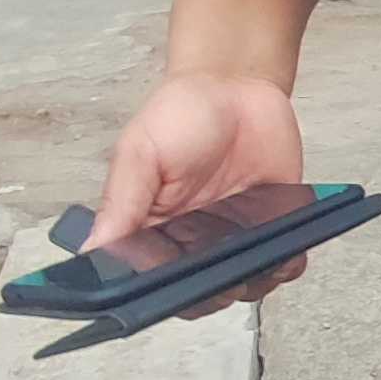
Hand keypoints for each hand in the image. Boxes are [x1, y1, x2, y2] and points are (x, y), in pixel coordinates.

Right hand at [89, 73, 308, 312]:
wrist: (237, 85)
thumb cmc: (181, 114)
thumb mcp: (139, 152)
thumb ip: (121, 202)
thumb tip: (94, 249)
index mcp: (150, 230)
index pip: (150, 280)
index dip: (160, 292)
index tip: (171, 288)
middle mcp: (191, 242)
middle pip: (198, 294)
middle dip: (210, 294)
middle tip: (219, 279)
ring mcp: (233, 238)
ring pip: (243, 284)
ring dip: (252, 282)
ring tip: (255, 265)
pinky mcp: (272, 226)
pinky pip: (283, 261)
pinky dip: (286, 264)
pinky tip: (286, 255)